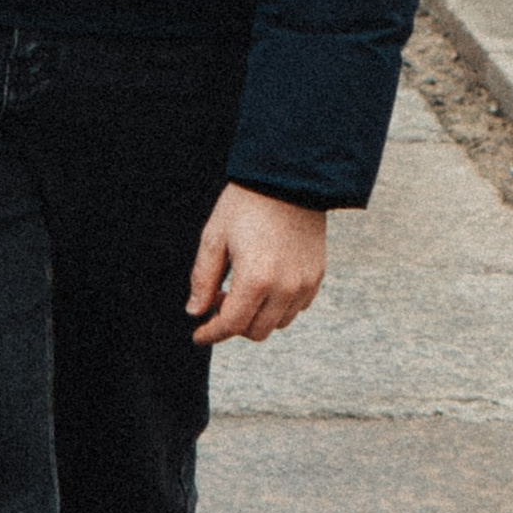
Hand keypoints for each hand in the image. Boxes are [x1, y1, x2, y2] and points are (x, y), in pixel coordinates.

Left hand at [188, 186, 326, 347]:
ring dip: (257, 316)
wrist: (288, 177)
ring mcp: (304, 284)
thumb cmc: (246, 203)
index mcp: (256, 279)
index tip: (198, 334)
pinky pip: (297, 307)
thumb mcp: (215, 236)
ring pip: (278, 323)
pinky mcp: (317, 276)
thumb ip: (204, 278)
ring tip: (243, 289)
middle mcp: (285, 288)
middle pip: (256, 331)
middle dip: (233, 323)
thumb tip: (196, 311)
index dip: (211, 334)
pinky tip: (266, 283)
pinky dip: (279, 306)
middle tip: (219, 299)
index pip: (231, 325)